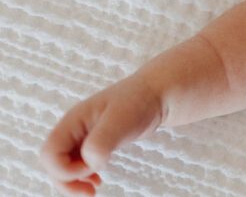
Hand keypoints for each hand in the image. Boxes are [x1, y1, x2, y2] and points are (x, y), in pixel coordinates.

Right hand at [39, 74, 163, 195]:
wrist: (160, 94)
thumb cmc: (140, 101)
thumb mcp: (119, 121)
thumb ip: (99, 144)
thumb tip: (90, 164)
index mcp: (73, 121)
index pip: (50, 153)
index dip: (65, 169)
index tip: (91, 169)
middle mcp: (74, 129)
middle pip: (53, 163)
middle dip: (66, 180)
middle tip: (90, 192)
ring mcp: (84, 136)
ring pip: (65, 165)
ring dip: (74, 181)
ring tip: (94, 188)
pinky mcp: (97, 142)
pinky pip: (80, 164)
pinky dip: (84, 176)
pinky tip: (97, 180)